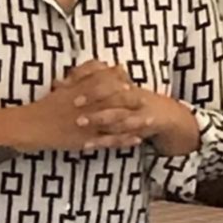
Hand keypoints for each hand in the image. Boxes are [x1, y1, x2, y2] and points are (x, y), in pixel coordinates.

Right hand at [22, 61, 143, 152]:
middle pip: (113, 101)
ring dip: (134, 121)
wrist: (28, 127)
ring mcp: (86, 124)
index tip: (129, 81)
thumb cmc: (42, 107)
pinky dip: (123, 140)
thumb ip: (79, 77)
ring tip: (150, 120)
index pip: (103, 83)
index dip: (118, 82)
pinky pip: (108, 140)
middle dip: (131, 101)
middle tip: (146, 100)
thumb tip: (95, 67)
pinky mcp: (85, 140)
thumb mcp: (61, 88)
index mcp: (78, 91)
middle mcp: (85, 106)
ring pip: (115, 121)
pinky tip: (136, 140)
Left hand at [55, 60, 198, 155]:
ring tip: (79, 122)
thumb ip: (89, 83)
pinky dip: (104, 141)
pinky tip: (87, 145)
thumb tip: (57, 82)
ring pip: (116, 115)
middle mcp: (130, 97)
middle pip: (111, 93)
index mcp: (122, 84)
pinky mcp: (137, 131)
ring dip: (98, 118)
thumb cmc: (131, 100)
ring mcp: (135, 114)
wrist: (164, 114)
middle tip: (73, 102)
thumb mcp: (114, 88)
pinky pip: (119, 137)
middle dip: (93, 97)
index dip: (87, 79)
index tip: (67, 82)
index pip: (104, 77)